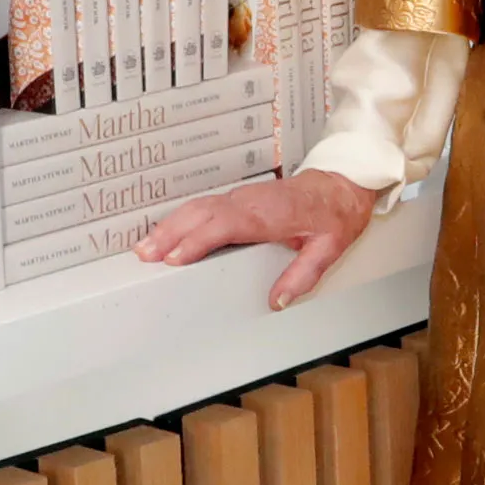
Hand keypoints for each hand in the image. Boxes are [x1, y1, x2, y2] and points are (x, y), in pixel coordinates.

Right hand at [135, 170, 382, 308]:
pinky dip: (180, 218)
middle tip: (146, 255)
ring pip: (197, 207)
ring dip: (170, 225)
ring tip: (145, 247)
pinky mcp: (236, 198)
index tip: (176, 257)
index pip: (226, 225)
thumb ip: (303, 275)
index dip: (198, 240)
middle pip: (202, 213)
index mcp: (270, 213)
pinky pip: (203, 206)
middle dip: (171, 233)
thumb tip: (279, 301)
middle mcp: (249, 201)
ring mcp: (241, 197)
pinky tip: (165, 232)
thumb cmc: (333, 213)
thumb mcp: (329, 248)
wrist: (339, 184)